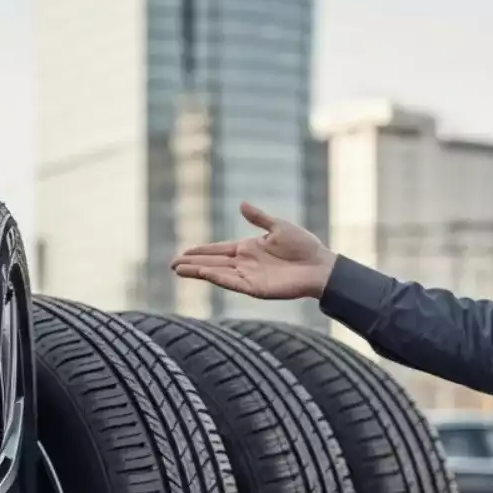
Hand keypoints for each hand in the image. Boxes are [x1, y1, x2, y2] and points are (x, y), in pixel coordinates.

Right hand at [170, 202, 336, 300]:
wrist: (320, 265)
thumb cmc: (304, 246)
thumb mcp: (278, 227)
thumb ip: (259, 218)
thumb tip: (241, 204)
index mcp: (249, 248)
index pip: (219, 250)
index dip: (201, 251)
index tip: (184, 252)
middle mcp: (245, 263)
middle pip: (213, 262)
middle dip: (193, 263)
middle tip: (172, 264)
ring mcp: (249, 276)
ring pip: (217, 273)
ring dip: (198, 271)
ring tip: (178, 269)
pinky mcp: (256, 288)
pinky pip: (231, 283)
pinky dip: (216, 278)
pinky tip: (203, 273)